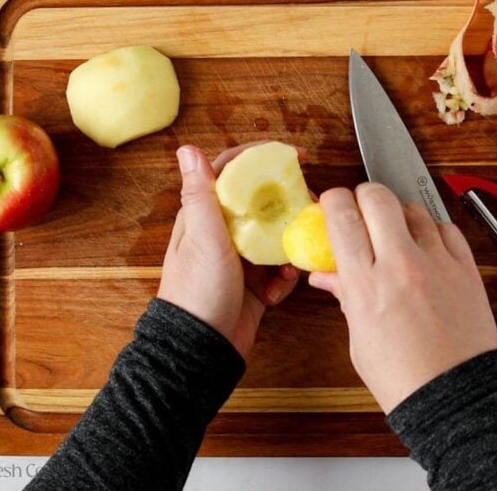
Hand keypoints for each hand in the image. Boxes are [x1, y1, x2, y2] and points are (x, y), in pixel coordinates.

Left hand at [157, 144, 299, 358]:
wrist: (202, 348)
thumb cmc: (197, 290)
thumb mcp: (203, 237)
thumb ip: (200, 193)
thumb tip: (188, 148)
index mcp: (204, 215)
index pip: (231, 172)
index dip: (260, 158)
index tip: (294, 156)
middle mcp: (222, 232)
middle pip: (262, 204)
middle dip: (287, 207)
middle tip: (309, 210)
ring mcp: (240, 259)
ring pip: (276, 237)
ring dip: (288, 248)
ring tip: (290, 263)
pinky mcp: (255, 283)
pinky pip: (280, 269)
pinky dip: (285, 278)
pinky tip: (278, 290)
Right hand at [309, 183, 496, 413]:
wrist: (454, 398)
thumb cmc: (402, 377)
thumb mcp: (359, 339)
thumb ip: (345, 296)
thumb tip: (326, 275)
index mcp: (366, 284)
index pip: (343, 217)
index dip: (333, 200)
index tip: (332, 204)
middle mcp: (402, 264)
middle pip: (378, 197)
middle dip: (364, 196)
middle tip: (362, 210)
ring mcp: (438, 263)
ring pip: (414, 208)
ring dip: (399, 214)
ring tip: (396, 234)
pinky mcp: (466, 269)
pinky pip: (447, 228)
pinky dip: (432, 230)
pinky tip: (426, 247)